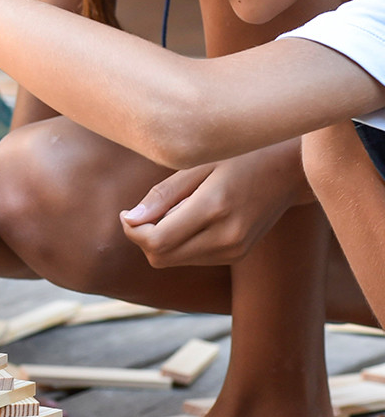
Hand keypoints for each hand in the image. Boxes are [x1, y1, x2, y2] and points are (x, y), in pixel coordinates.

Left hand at [120, 140, 305, 266]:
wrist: (289, 169)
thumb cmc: (240, 155)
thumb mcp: (198, 163)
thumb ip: (163, 194)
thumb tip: (130, 220)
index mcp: (214, 208)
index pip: (156, 241)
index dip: (133, 231)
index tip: (127, 212)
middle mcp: (226, 236)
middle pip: (160, 257)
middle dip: (143, 238)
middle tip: (144, 212)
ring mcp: (234, 250)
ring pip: (173, 261)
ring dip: (160, 241)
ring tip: (174, 209)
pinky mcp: (237, 255)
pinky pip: (192, 258)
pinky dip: (179, 243)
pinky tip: (191, 218)